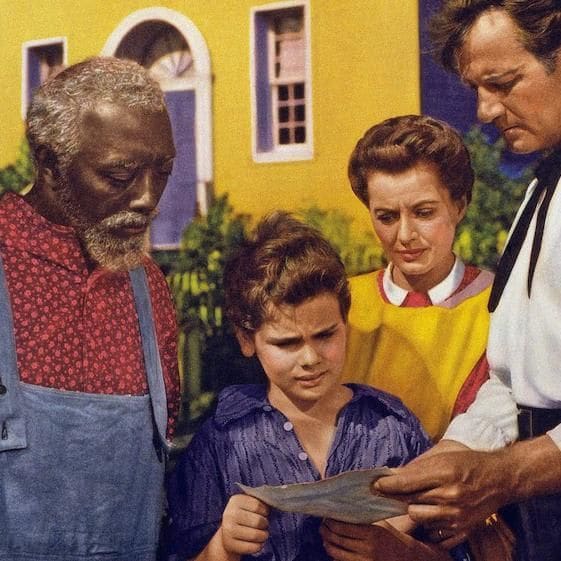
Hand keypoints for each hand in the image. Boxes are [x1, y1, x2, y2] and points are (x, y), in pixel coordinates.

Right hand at [219, 494, 269, 555]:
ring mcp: (228, 530)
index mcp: (235, 500)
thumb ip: (258, 502)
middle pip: (257, 521)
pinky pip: (252, 547)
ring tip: (263, 534)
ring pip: (255, 535)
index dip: (265, 511)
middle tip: (264, 525)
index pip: (257, 505)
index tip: (265, 513)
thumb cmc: (243, 516)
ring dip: (263, 535)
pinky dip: (259, 546)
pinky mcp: (230, 544)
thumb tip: (274, 504)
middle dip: (265, 524)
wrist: (227, 533)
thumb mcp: (247, 505)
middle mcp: (229, 514)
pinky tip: (258, 542)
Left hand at [320, 519, 449, 560]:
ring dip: (327, 543)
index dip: (329, 521)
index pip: (342, 526)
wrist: (406, 558)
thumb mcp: (380, 523)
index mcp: (372, 533)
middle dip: (325, 532)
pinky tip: (333, 548)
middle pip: (336, 539)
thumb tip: (343, 505)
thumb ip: (363, 517)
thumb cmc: (391, 537)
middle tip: (322, 525)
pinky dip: (334, 555)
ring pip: (335, 553)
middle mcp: (367, 548)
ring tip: (325, 536)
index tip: (326, 515)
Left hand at [373, 442, 509, 547]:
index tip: (374, 485)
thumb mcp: (442, 455)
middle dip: (396, 496)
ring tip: (418, 498)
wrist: (500, 478)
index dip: (386, 485)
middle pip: (409, 501)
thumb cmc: (468, 462)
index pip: (406, 482)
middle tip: (389, 492)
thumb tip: (391, 475)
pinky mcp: (462, 528)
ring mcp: (456, 514)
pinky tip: (431, 510)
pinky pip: (432, 529)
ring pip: (418, 516)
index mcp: (444, 472)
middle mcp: (450, 495)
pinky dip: (427, 520)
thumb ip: (416, 466)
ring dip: (413, 508)